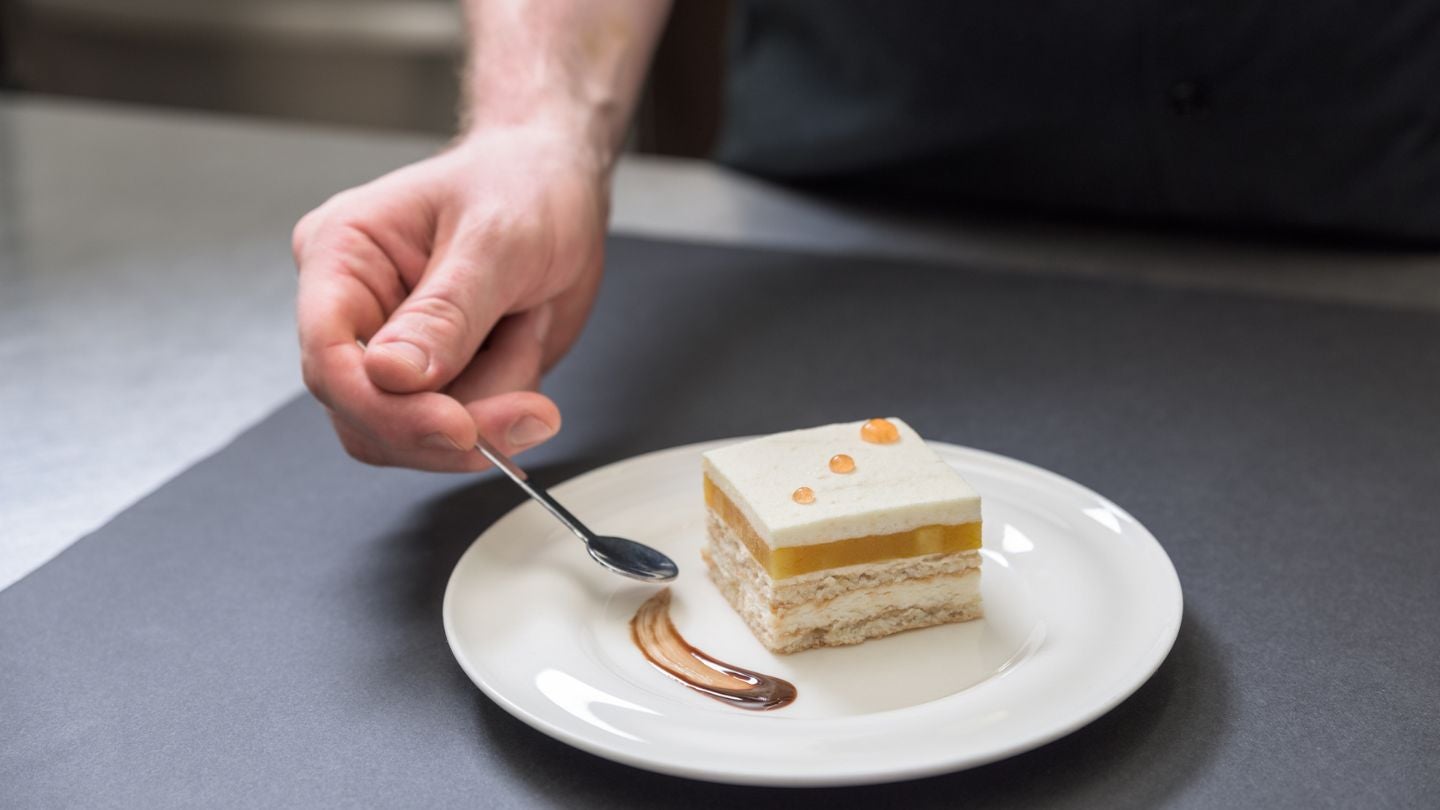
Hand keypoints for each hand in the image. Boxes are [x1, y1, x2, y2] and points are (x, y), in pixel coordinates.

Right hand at [292, 125, 607, 470]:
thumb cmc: (522, 184)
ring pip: (417, 433)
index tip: (457, 426)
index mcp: (342, 254)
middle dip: (452, 421)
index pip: (327, 354)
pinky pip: (461, 430)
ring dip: (491, 405)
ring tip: (528, 330)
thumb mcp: (495, 239)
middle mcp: (356, 309)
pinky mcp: (438, 378)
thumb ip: (446, 312)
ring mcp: (395, 350)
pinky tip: (525, 342)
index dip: (384, 406)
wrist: (561, 187)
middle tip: (528, 412)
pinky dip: (506, 404)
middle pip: (365, 413)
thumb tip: (390, 375)